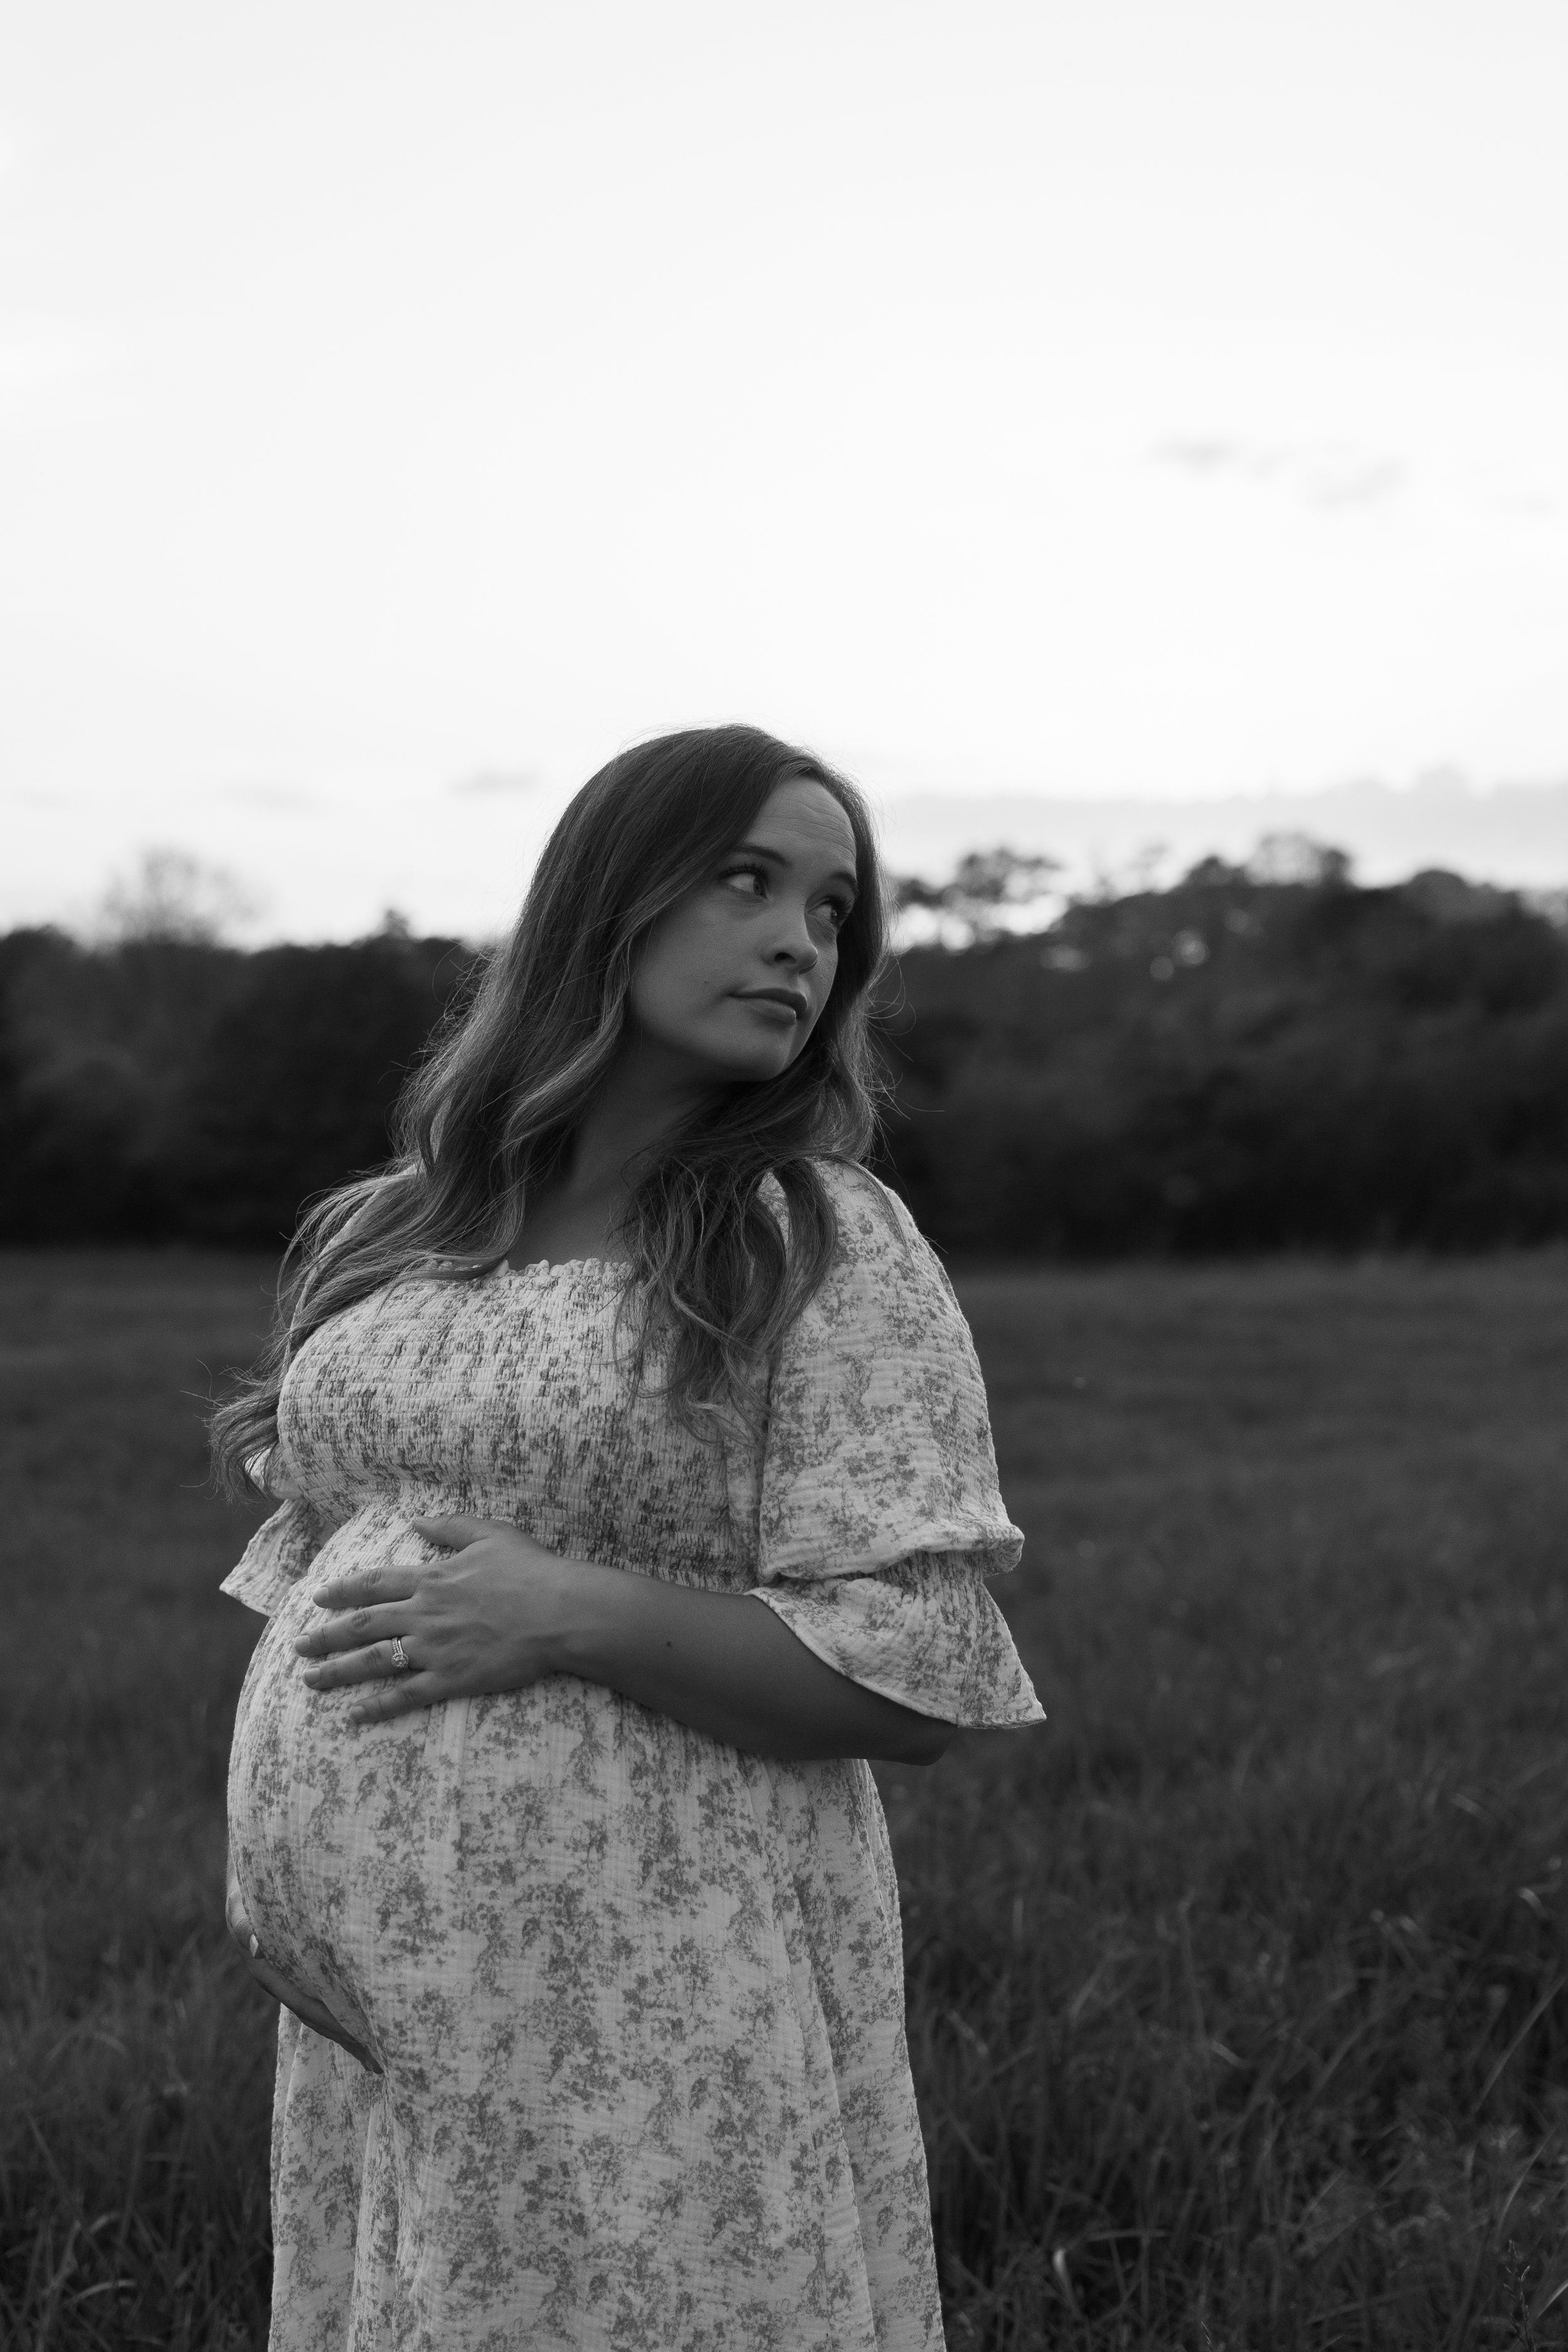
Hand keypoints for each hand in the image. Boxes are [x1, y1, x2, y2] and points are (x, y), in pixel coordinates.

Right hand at [225, 1850, 380, 2072]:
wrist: (252, 1858)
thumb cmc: (250, 1874)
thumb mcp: (242, 1893)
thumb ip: (243, 1918)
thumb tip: (254, 1948)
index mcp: (267, 1969)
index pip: (306, 2005)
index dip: (335, 2027)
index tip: (364, 2045)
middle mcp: (281, 1977)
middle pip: (318, 2015)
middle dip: (349, 2039)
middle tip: (383, 2065)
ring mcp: (293, 1971)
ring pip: (324, 2006)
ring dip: (351, 2029)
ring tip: (384, 2053)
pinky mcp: (305, 1959)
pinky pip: (328, 1987)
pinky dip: (348, 2004)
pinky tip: (373, 2016)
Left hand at [293, 1514, 590, 1725]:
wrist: (559, 1612)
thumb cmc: (531, 1570)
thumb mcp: (491, 1534)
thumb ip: (450, 1526)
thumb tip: (417, 1522)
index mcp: (431, 1579)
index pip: (374, 1584)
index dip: (342, 1591)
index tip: (317, 1598)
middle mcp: (423, 1614)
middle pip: (362, 1625)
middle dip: (325, 1636)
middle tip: (298, 1646)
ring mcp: (434, 1650)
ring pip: (373, 1662)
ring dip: (337, 1672)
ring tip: (310, 1680)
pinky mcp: (451, 1679)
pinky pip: (405, 1696)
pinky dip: (376, 1707)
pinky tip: (354, 1716)